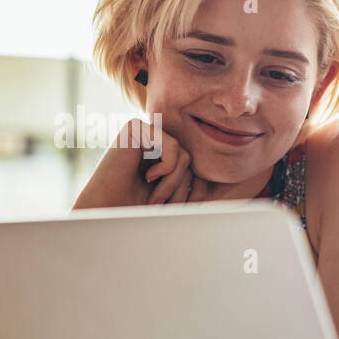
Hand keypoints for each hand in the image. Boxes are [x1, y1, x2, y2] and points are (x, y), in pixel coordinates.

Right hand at [73, 118, 199, 208]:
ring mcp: (144, 130)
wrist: (104, 210)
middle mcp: (153, 138)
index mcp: (161, 152)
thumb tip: (234, 173)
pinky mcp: (135, 127)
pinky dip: (167, 170)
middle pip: (191, 160)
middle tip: (163, 206)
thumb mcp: (173, 194)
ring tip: (155, 198)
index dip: (197, 189)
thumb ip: (193, 181)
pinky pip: (173, 148)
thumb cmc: (135, 207)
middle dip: (183, 189)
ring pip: (185, 156)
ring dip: (173, 183)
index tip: (184, 208)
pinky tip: (147, 178)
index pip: (195, 166)